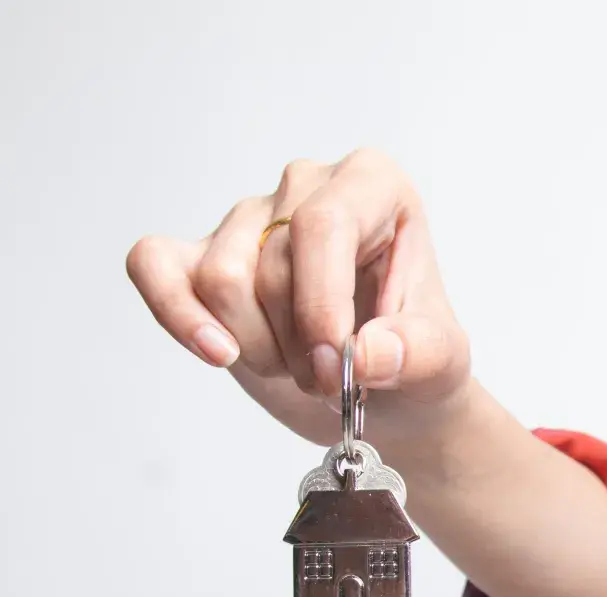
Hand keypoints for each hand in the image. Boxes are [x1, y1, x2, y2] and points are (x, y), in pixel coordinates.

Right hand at [126, 148, 471, 447]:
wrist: (386, 389)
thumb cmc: (414, 355)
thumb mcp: (442, 361)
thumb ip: (415, 353)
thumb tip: (363, 354)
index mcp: (373, 186)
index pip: (323, 223)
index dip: (320, 300)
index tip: (335, 360)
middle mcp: (307, 186)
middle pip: (269, 263)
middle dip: (296, 342)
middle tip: (329, 379)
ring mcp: (248, 218)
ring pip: (219, 279)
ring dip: (256, 345)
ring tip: (295, 363)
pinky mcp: (199, 255)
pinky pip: (152, 265)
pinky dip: (177, 314)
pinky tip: (217, 353)